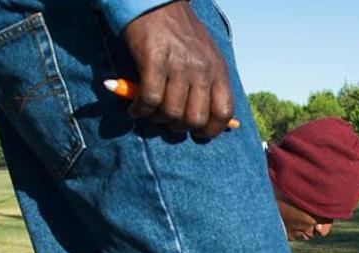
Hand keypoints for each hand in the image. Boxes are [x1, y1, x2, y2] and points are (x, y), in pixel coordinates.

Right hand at [122, 0, 232, 137]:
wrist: (157, 3)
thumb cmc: (180, 33)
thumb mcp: (206, 56)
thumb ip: (210, 85)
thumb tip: (211, 120)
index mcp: (218, 70)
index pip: (224, 113)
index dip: (211, 130)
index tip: (198, 133)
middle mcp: (202, 70)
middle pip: (195, 119)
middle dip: (180, 127)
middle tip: (169, 122)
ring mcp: (179, 66)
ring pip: (171, 112)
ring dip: (157, 119)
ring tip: (150, 113)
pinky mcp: (154, 61)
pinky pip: (148, 99)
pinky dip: (139, 110)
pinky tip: (135, 108)